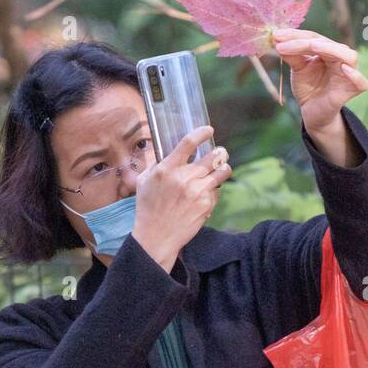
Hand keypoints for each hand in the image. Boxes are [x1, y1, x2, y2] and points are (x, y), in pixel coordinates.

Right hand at [131, 125, 231, 271]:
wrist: (156, 237)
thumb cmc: (148, 208)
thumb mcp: (143, 181)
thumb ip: (156, 165)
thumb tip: (169, 153)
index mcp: (167, 168)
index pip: (188, 143)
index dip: (202, 133)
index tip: (209, 130)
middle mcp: (184, 177)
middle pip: (214, 156)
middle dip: (220, 153)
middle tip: (220, 153)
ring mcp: (198, 191)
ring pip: (223, 172)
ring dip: (223, 169)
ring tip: (221, 170)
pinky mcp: (206, 205)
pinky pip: (218, 192)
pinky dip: (214, 191)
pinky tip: (206, 196)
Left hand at [272, 28, 367, 136]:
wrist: (311, 112)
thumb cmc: (308, 87)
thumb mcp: (298, 69)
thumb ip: (291, 55)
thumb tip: (277, 38)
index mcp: (328, 50)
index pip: (314, 37)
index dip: (296, 35)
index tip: (276, 35)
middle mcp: (341, 58)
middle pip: (328, 44)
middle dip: (306, 41)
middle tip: (287, 41)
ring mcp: (349, 74)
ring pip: (348, 56)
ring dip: (331, 49)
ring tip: (313, 46)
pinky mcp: (352, 90)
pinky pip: (361, 82)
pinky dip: (355, 75)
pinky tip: (344, 68)